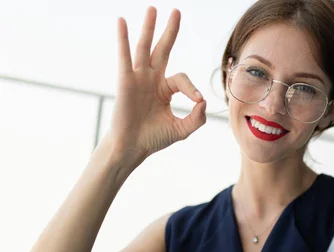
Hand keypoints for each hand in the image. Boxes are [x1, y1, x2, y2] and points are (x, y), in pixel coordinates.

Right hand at [107, 7, 206, 162]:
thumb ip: (197, 117)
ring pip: (145, 48)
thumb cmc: (154, 138)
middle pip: (163, 49)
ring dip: (149, 28)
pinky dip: (123, 39)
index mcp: (164, 89)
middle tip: (177, 11)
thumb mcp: (182, 129)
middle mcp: (151, 80)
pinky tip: (122, 22)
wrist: (133, 148)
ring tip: (153, 8)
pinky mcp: (125, 81)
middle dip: (170, 31)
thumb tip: (203, 100)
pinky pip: (125, 56)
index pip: (182, 79)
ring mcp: (138, 78)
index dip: (192, 88)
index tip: (197, 101)